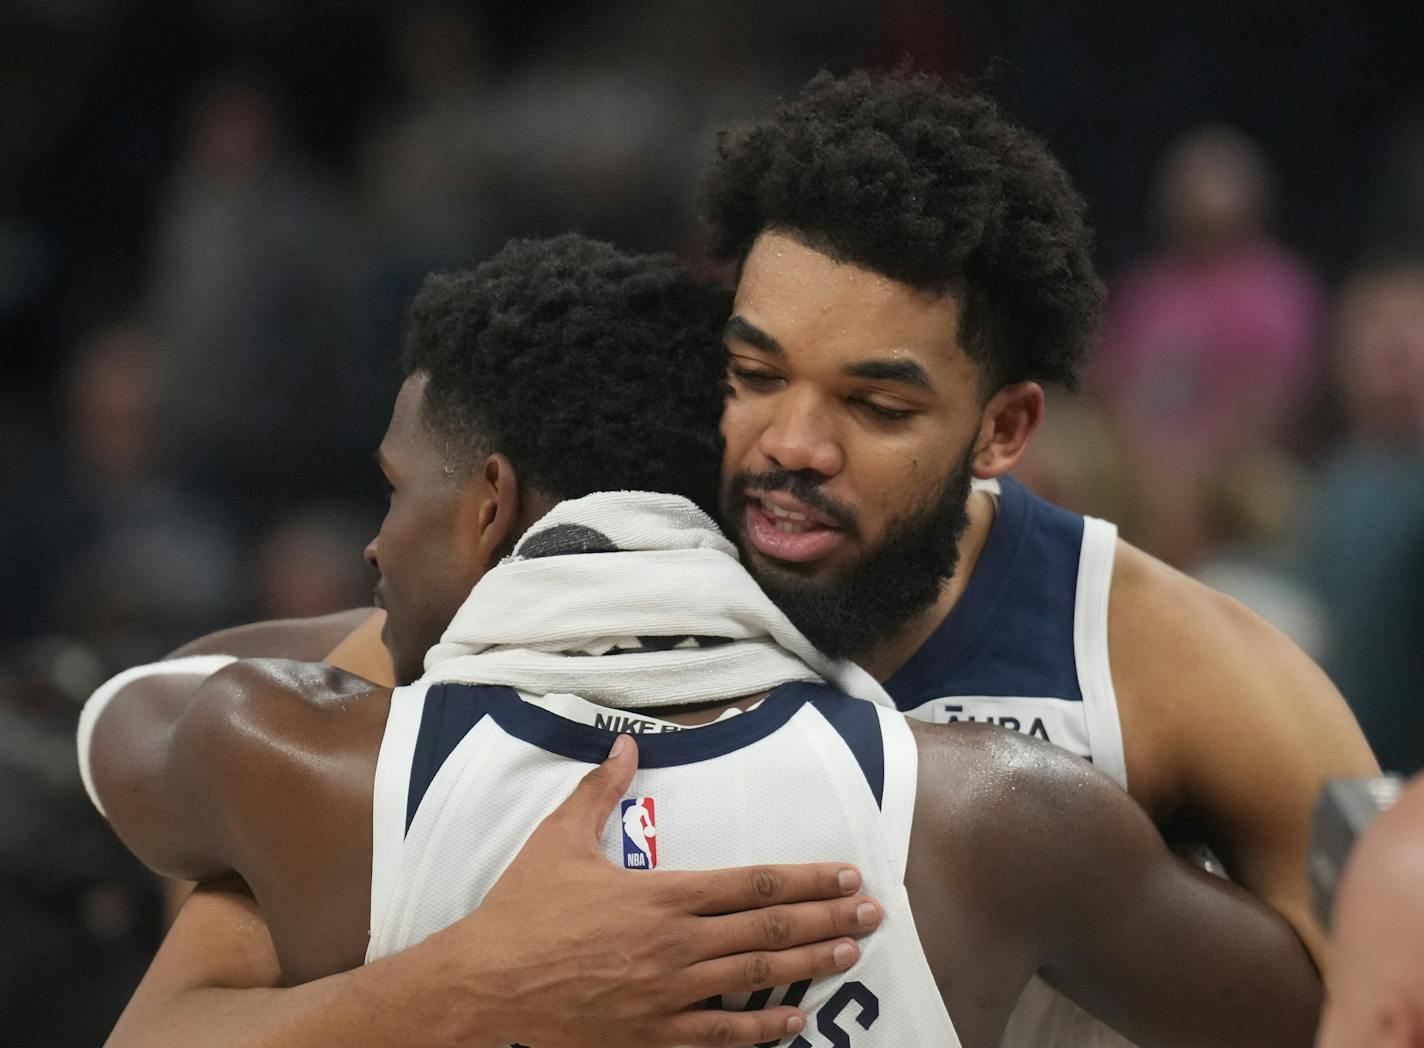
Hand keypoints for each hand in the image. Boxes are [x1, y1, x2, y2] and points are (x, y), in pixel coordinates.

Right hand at [420, 735, 882, 1046]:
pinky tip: (794, 1021)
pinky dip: (762, 1026)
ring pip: (756, 977)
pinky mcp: (653, 1036)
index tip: (845, 877)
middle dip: (827, 920)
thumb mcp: (559, 840)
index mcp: (663, 895)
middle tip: (873, 916)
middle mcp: (679, 944)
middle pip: (770, 929)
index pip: (754, 883)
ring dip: (810, 965)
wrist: (486, 986)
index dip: (807, 879)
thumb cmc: (522, 912)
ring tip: (849, 956)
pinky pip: (721, 1034)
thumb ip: (599, 791)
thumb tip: (624, 745)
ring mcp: (670, 994)